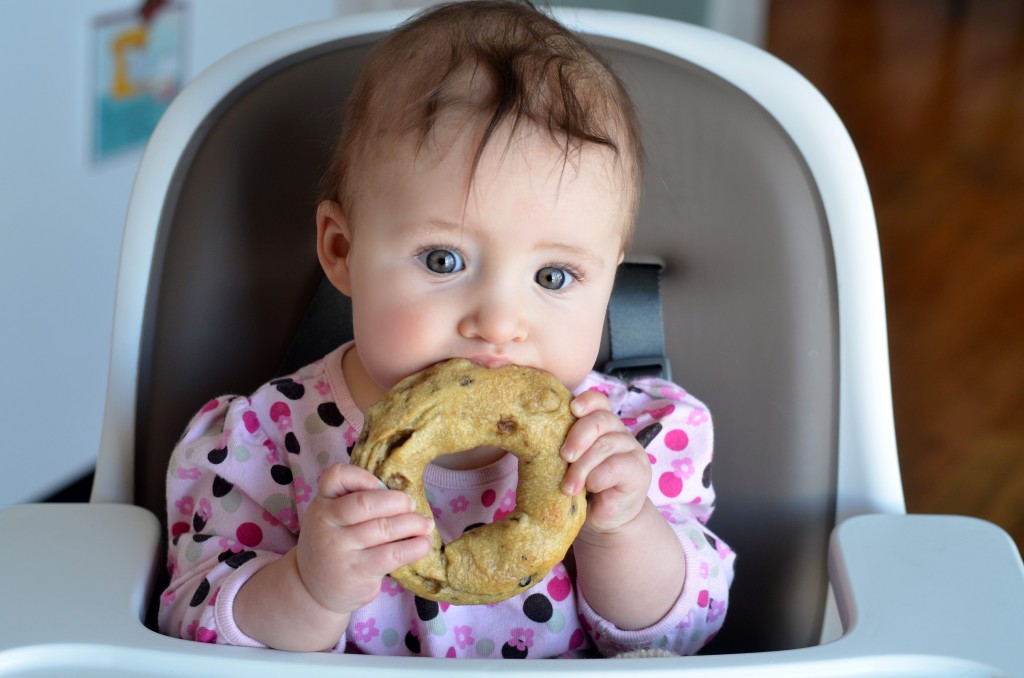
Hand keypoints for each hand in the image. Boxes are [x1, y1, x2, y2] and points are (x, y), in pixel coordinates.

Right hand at [296, 463, 433, 614]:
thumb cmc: (333, 545)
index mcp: (322, 504)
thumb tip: (401, 496)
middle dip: (397, 501)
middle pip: (365, 503)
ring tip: (426, 524)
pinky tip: (424, 544)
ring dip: (412, 524)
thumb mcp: (331, 519)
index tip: (381, 484)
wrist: (314, 590)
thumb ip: (352, 502)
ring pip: (383, 528)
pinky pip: (391, 554)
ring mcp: (339, 549)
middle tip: (411, 504)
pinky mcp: (356, 572)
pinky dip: (413, 547)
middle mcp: (326, 524)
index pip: (336, 477)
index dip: (362, 476)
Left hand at [559, 389, 651, 534]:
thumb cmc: (579, 488)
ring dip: (582, 466)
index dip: (586, 401)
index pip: (598, 401)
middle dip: (578, 437)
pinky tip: (590, 489)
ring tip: (569, 487)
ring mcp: (631, 449)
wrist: (603, 519)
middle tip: (564, 457)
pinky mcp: (638, 469)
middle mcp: (617, 432)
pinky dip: (598, 478)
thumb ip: (558, 448)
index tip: (572, 409)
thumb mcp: (566, 464)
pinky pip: (616, 466)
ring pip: (605, 445)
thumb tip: (527, 438)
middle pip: (600, 420)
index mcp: (599, 424)